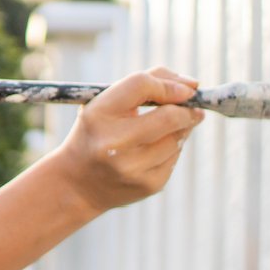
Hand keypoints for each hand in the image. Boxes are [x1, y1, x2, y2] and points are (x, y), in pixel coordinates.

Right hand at [50, 66, 202, 211]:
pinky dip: (172, 150)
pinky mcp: (149, 185)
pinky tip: (153, 152)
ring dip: (181, 129)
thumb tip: (193, 85)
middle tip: (193, 107)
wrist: (77, 184)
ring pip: (177, 138)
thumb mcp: (105, 104)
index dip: (169, 84)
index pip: (141, 84)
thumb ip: (143, 86)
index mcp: (98, 114)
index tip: (187, 88)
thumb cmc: (97, 132)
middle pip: (169, 116)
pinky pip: (175, 158)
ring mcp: (133, 167)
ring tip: (166, 129)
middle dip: (188, 109)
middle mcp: (114, 142)